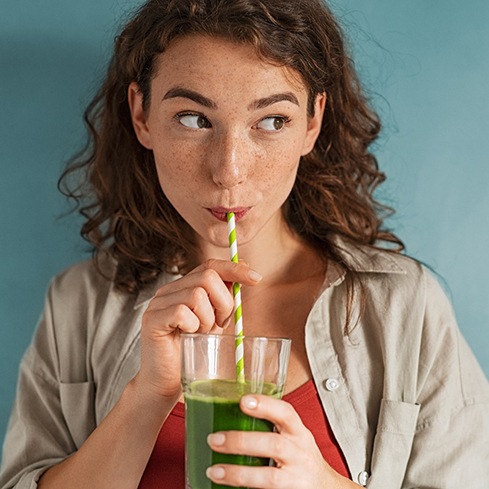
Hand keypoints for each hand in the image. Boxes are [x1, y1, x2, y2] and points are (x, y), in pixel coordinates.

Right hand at [133, 259, 262, 404]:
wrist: (166, 383)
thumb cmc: (191, 351)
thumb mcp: (214, 320)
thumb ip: (224, 297)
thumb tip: (247, 271)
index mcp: (184, 287)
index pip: (210, 265)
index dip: (234, 269)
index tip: (257, 278)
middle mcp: (169, 290)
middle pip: (207, 277)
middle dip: (224, 303)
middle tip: (220, 324)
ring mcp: (158, 303)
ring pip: (197, 295)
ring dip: (208, 319)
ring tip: (202, 334)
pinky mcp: (152, 319)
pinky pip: (182, 312)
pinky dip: (193, 327)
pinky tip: (189, 337)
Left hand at [206, 395, 358, 487]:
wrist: (324, 487)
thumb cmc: (299, 456)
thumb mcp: (292, 436)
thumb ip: (270, 425)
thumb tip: (228, 412)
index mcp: (298, 432)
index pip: (286, 413)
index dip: (266, 405)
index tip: (243, 401)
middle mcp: (299, 454)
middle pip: (273, 445)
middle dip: (241, 442)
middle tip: (214, 439)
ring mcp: (296, 478)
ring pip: (268, 477)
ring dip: (238, 474)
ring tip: (214, 471)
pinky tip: (228, 487)